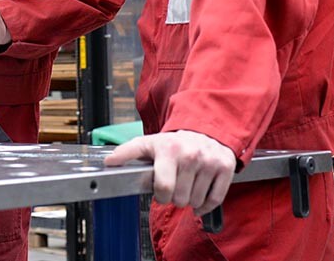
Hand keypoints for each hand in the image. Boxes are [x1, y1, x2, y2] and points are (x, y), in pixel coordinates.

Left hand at [104, 131, 236, 212]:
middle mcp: (191, 155)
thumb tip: (108, 162)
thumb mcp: (149, 143)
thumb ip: (127, 152)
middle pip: (180, 199)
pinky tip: (200, 196)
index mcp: (169, 149)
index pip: (163, 188)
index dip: (161, 195)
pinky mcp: (225, 168)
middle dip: (175, 197)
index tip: (161, 190)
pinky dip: (206, 205)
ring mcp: (210, 162)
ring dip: (191, 199)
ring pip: (196, 201)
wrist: (205, 129)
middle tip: (176, 184)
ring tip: (188, 185)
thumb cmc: (174, 142)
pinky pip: (215, 200)